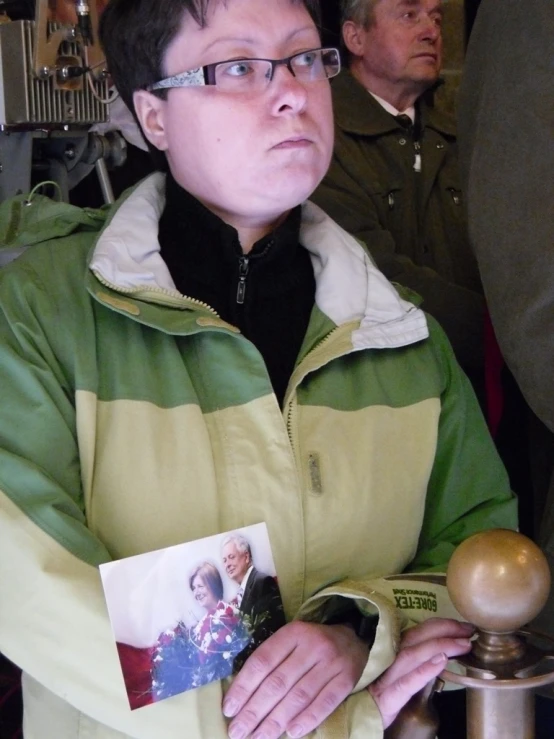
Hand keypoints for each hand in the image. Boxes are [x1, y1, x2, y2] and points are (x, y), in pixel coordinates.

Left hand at [222, 620, 368, 738]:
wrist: (353, 640)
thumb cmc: (312, 645)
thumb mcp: (291, 641)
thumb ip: (271, 660)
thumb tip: (241, 693)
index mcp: (293, 632)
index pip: (262, 661)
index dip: (244, 686)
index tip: (229, 709)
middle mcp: (312, 646)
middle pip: (278, 682)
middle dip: (254, 711)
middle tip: (237, 732)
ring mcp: (331, 663)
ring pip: (298, 696)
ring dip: (275, 721)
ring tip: (258, 737)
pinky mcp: (347, 680)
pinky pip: (324, 703)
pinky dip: (306, 720)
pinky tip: (290, 734)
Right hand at [369, 617, 473, 728]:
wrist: (359, 718)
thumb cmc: (379, 694)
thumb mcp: (394, 673)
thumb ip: (412, 660)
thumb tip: (443, 650)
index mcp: (391, 651)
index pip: (417, 631)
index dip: (441, 625)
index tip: (463, 626)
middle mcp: (387, 659)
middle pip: (416, 637)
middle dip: (444, 630)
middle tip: (468, 630)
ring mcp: (386, 678)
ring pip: (413, 655)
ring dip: (440, 646)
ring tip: (463, 645)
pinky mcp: (387, 699)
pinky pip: (406, 683)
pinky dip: (424, 670)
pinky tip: (441, 662)